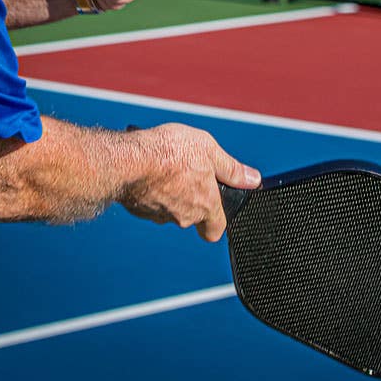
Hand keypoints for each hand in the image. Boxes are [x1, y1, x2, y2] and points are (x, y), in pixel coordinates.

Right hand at [118, 123, 260, 241]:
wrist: (128, 160)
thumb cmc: (170, 153)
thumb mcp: (210, 150)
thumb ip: (232, 169)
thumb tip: (253, 179)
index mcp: (206, 205)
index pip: (216, 229)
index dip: (217, 221)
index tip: (215, 209)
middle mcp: (184, 216)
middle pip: (192, 215)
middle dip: (190, 196)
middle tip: (185, 172)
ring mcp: (159, 215)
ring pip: (169, 208)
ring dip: (168, 191)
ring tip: (164, 166)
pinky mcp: (139, 210)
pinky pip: (149, 203)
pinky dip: (149, 190)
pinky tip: (147, 171)